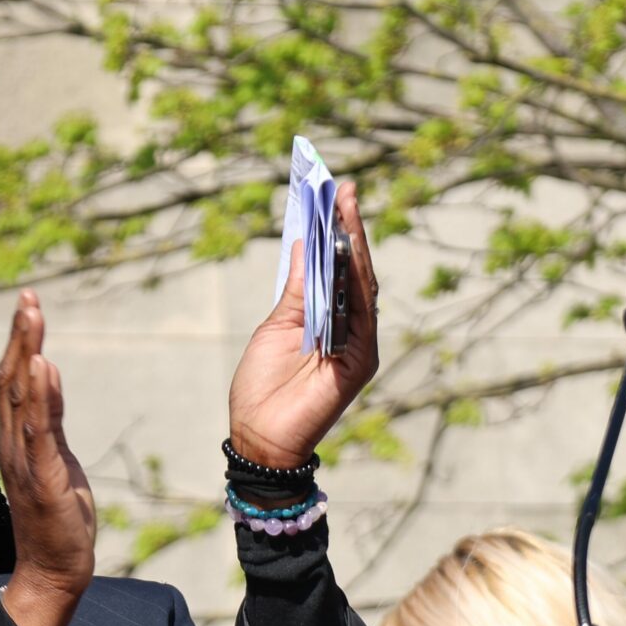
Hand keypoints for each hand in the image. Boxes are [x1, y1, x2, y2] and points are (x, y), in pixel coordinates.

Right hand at [0, 290, 95, 625]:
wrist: (52, 571)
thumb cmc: (55, 520)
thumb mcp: (57, 462)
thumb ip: (49, 424)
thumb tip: (46, 381)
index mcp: (16, 441)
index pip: (12, 382)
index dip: (18, 341)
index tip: (28, 304)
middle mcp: (13, 445)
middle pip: (11, 381)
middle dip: (21, 336)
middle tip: (29, 296)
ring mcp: (25, 462)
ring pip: (21, 399)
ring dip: (26, 354)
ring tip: (32, 315)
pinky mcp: (43, 479)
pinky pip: (39, 432)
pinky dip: (40, 399)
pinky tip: (43, 368)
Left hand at [226, 180, 380, 466]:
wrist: (261, 437)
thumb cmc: (263, 387)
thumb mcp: (276, 328)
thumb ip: (297, 291)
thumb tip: (306, 244)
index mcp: (326, 319)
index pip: (336, 269)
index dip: (335, 232)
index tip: (329, 193)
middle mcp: (349, 328)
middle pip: (354, 270)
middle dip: (350, 228)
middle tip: (342, 187)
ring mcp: (358, 343)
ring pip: (363, 285)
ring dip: (356, 244)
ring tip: (346, 205)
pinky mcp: (360, 359)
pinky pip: (362, 312)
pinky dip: (356, 279)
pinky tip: (349, 248)